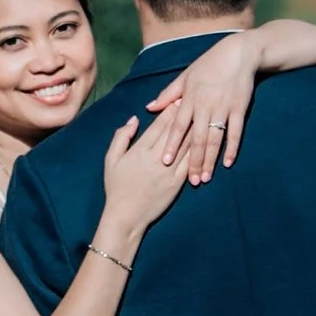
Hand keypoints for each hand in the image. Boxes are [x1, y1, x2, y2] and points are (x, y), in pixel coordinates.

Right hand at [94, 113, 193, 253]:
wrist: (126, 216)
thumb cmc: (116, 187)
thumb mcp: (111, 159)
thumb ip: (121, 137)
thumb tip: (134, 119)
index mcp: (140, 150)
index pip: (159, 126)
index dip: (169, 111)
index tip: (177, 99)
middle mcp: (157, 157)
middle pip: (175, 131)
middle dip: (185, 115)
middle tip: (194, 101)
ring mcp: (170, 170)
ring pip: (185, 145)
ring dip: (195, 129)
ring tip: (203, 116)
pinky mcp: (178, 183)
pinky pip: (190, 163)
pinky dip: (198, 151)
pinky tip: (205, 142)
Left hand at [146, 18, 315, 180]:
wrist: (238, 53)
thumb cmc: (209, 64)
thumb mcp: (186, 75)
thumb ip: (168, 94)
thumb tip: (149, 108)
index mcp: (189, 98)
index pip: (178, 126)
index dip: (171, 144)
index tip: (163, 162)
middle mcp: (204, 105)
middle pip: (196, 138)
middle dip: (191, 161)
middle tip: (189, 180)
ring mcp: (223, 108)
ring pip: (214, 139)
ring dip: (210, 160)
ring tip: (204, 177)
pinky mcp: (239, 109)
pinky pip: (235, 132)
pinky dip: (232, 148)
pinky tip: (228, 163)